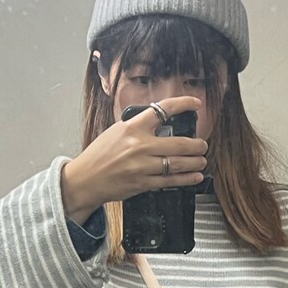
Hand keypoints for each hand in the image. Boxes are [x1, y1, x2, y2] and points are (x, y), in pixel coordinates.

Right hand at [61, 97, 207, 222]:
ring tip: (201, 161)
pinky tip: (194, 177)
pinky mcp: (143, 183)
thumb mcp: (116, 132)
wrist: (85, 180)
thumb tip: (160, 125)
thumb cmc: (99, 156)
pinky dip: (186, 179)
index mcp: (132, 127)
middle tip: (202, 145)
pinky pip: (170, 181)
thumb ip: (138, 127)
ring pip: (178, 163)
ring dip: (195, 162)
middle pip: (178, 142)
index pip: (162, 109)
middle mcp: (139, 145)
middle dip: (197, 145)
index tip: (196, 104)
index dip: (183, 104)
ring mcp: (142, 166)